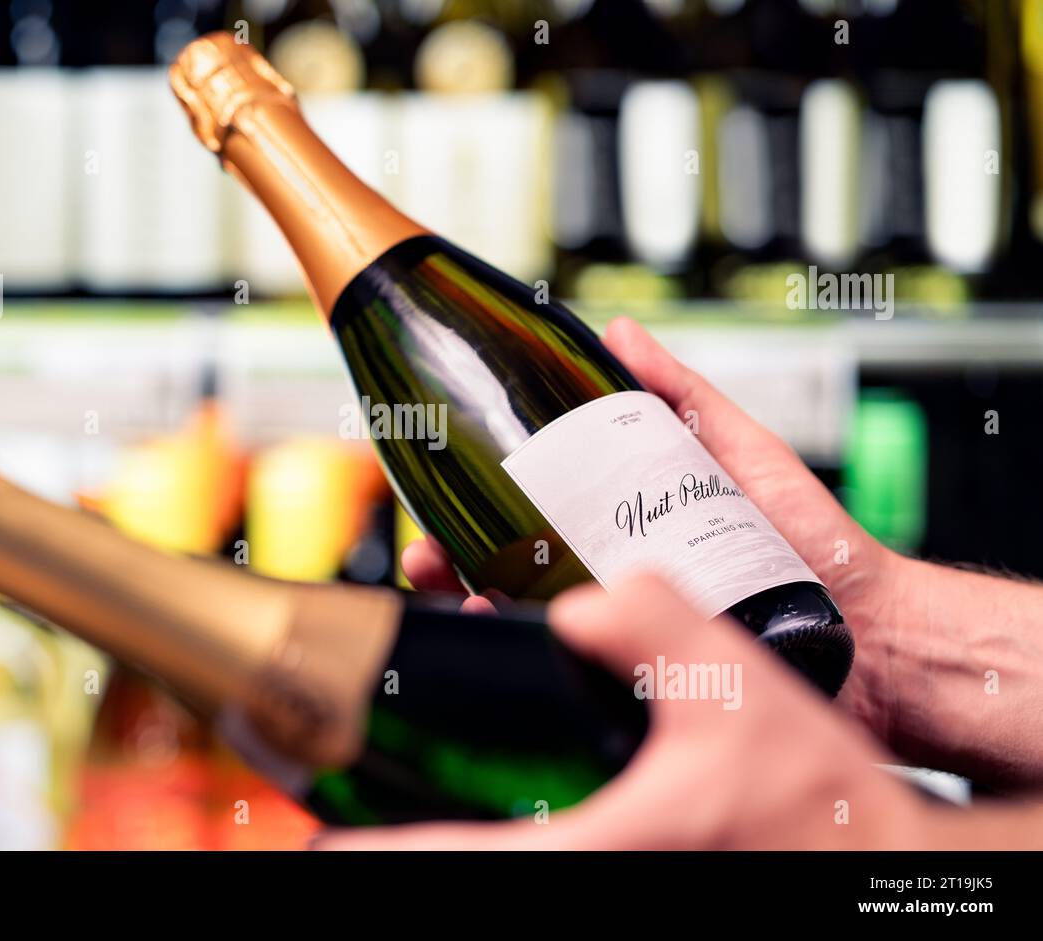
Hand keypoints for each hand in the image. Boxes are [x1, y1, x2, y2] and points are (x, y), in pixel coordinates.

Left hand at [316, 574, 951, 849]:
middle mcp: (587, 863)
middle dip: (411, 795)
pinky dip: (508, 800)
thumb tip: (582, 601)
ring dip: (458, 784)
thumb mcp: (734, 689)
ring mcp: (606, 865)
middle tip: (376, 741)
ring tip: (443, 707)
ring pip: (503, 832)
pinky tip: (518, 752)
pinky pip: (542, 831)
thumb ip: (654, 624)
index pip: (452, 856)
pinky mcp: (628, 855)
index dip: (375, 852)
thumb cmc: (815, 799)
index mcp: (592, 842)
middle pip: (462, 841)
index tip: (320, 839)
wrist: (867, 846)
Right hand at [404, 316, 904, 745]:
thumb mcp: (739, 448)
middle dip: (454, 560)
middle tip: (424, 550)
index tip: (441, 489)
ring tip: (446, 586)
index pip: (532, 514)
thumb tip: (618, 329)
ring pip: (527, 623)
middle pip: (512, 571)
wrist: (870, 628)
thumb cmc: (808, 540)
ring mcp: (626, 634)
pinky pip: (571, 670)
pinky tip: (501, 634)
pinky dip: (526, 656)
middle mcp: (613, 582)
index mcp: (623, 528)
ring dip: (472, 605)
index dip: (479, 504)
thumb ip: (681, 394)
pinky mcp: (641, 680)